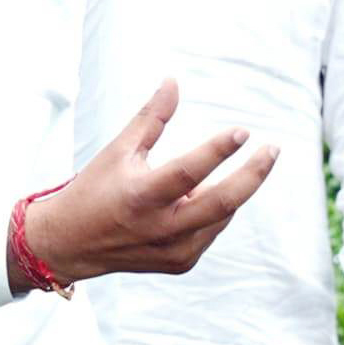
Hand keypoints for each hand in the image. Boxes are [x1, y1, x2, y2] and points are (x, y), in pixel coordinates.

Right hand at [24, 79, 277, 287]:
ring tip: (226, 170)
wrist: (71, 244)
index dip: (218, 150)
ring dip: (231, 189)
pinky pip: (212, 229)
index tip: (242, 131)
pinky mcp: (182, 263)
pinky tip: (202, 196)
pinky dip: (215, 209)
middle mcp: (161, 228)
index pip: (189, 172)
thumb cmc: (94, 190)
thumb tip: (174, 81)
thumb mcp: (118, 150)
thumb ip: (151, 118)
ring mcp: (175, 251)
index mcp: (141, 197)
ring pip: (222, 215)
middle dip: (253, 175)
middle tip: (272, 150)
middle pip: (223, 202)